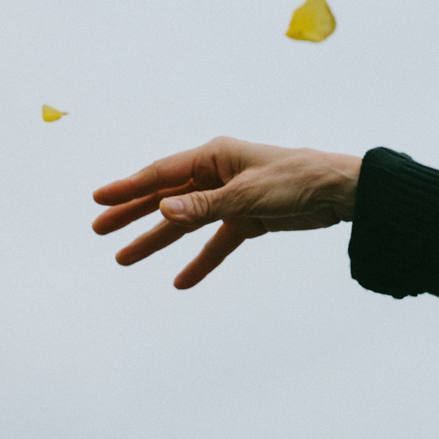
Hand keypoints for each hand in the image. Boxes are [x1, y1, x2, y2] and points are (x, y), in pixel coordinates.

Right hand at [91, 137, 361, 288]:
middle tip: (100, 229)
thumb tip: (164, 209)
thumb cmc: (296, 179)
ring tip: (124, 258)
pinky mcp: (248, 219)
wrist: (339, 193)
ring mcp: (231, 198)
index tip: (98, 199)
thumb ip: (205, 207)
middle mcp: (218, 175)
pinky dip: (201, 261)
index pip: (162, 174)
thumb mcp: (247, 195)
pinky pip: (217, 242)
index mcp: (215, 157)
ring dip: (158, 240)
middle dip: (133, 213)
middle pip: (167, 197)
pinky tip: (182, 281)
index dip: (129, 188)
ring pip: (186, 222)